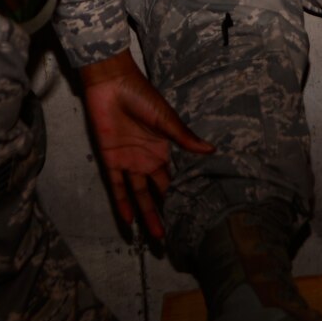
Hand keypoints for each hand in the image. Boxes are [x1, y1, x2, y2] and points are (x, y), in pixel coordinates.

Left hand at [79, 52, 211, 239]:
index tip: (192, 215)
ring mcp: (128, 161)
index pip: (172, 177)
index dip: (181, 195)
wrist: (112, 84)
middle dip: (163, 212)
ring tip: (156, 236)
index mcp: (162, 149)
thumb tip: (212, 150)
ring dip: (145, 214)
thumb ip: (184, 138)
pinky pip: (116, 186)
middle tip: (173, 236)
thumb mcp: (166, 118)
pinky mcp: (110, 160)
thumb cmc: (141, 96)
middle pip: (156, 192)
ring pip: (138, 194)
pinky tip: (128, 222)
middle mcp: (146, 159)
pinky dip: (122, 203)